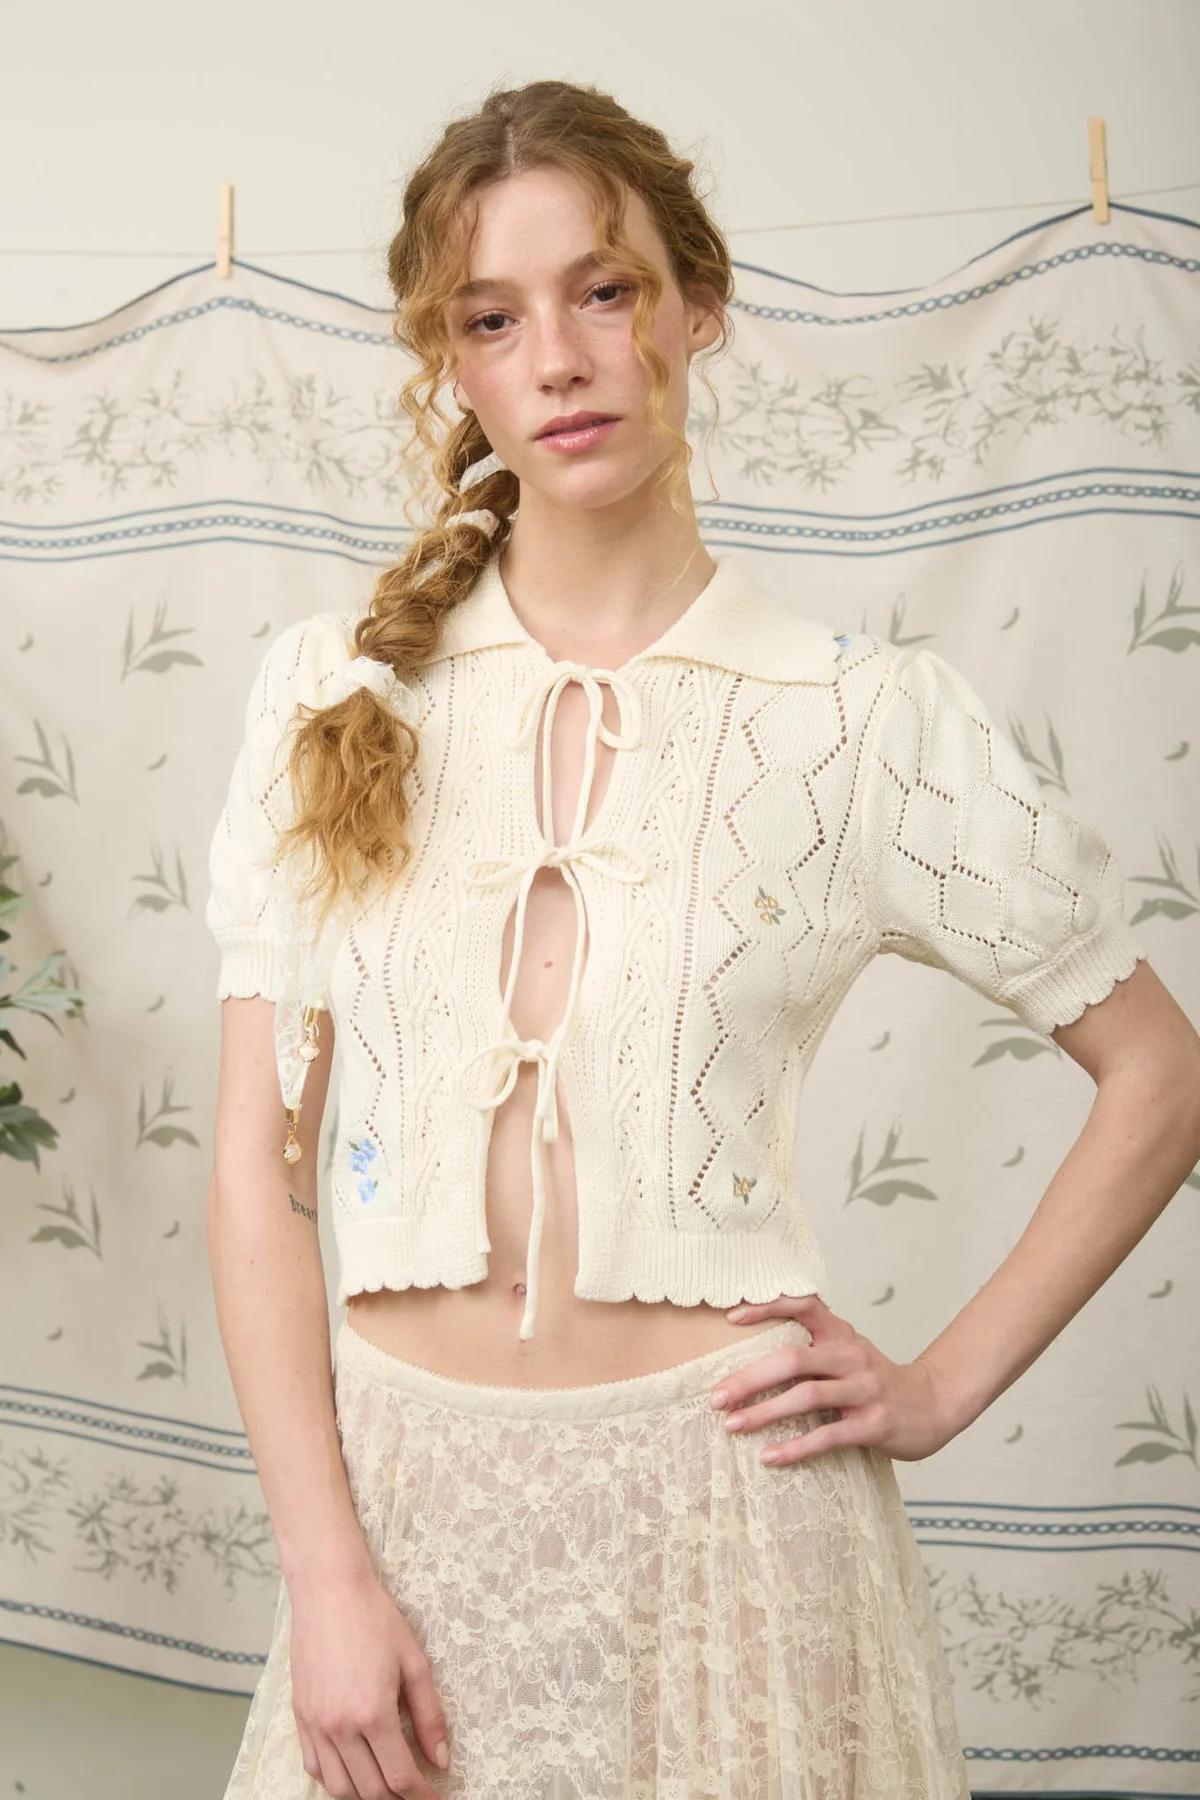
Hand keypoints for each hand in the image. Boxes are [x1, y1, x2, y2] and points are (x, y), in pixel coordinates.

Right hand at [288, 1566, 449, 1796]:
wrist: (329, 1591)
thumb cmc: (375, 1619)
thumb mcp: (414, 1663)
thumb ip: (429, 1716)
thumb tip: (440, 1760)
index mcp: (373, 1713)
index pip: (400, 1777)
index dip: (421, 1796)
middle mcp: (340, 1726)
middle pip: (371, 1790)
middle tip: (414, 1794)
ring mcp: (316, 1724)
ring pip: (339, 1787)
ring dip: (365, 1796)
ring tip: (386, 1787)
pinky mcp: (300, 1716)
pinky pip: (314, 1767)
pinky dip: (335, 1780)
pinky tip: (353, 1771)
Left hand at [712, 1293, 956, 1466]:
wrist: (933, 1405)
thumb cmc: (876, 1382)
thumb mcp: (848, 1353)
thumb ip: (812, 1349)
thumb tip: (751, 1357)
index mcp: (841, 1334)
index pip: (804, 1306)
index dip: (767, 1306)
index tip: (731, 1316)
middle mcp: (851, 1356)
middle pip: (793, 1359)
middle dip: (749, 1378)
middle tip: (716, 1397)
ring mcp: (864, 1390)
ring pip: (806, 1397)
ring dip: (764, 1413)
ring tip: (732, 1426)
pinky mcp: (873, 1424)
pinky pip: (827, 1436)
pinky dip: (795, 1448)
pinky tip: (770, 1456)